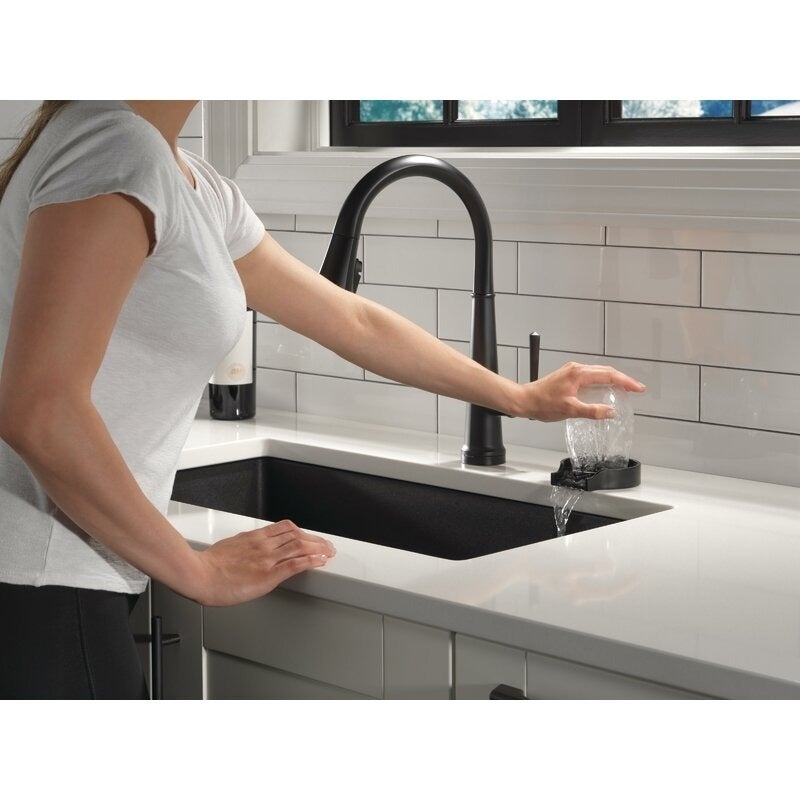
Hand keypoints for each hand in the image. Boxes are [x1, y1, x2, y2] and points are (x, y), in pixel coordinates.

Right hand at [193, 519, 336, 606]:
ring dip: (318, 548)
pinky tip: (320, 561)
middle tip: (326, 545)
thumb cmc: (208, 565)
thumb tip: (250, 550)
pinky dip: (311, 561)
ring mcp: (267, 559)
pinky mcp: (268, 574)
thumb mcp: (230, 546)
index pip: (285, 528)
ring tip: (328, 552)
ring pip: (300, 546)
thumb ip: (245, 546)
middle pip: (296, 535)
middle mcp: (264, 545)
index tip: (309, 536)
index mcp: (254, 537)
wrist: (199, 575)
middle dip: (315, 539)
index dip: (301, 531)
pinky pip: (296, 564)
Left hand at [518, 362, 645, 421]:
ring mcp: (571, 372)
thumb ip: (592, 411)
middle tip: (635, 389)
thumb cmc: (542, 403)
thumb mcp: (570, 410)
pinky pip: (590, 376)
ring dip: (612, 380)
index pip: (608, 375)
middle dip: (622, 379)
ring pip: (597, 373)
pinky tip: (604, 390)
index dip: (625, 382)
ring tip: (624, 390)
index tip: (638, 388)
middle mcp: (576, 369)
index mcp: (578, 374)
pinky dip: (601, 382)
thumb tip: (610, 412)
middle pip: (605, 371)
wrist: (524, 400)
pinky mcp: (567, 376)